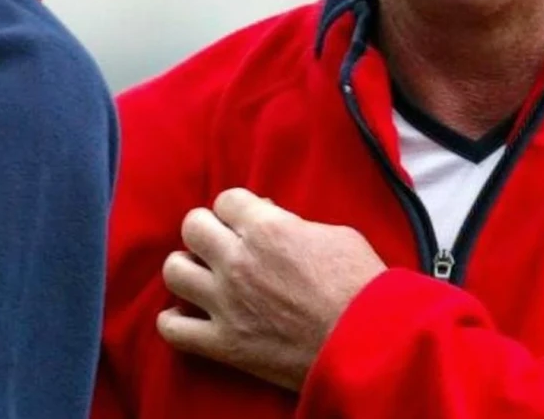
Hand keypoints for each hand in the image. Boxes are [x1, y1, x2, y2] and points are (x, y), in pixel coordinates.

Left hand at [157, 188, 387, 390]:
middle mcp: (238, 260)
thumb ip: (294, 225)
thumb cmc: (362, 286)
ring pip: (175, 271)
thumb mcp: (336, 235)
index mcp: (266, 227)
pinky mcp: (225, 344)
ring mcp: (226, 303)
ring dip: (188, 269)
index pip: (225, 200)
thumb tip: (274, 223)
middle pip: (192, 227)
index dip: (237, 209)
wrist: (369, 344)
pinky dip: (175, 321)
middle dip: (208, 230)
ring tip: (203, 276)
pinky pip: (174, 329)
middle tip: (224, 244)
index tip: (246, 221)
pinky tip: (188, 316)